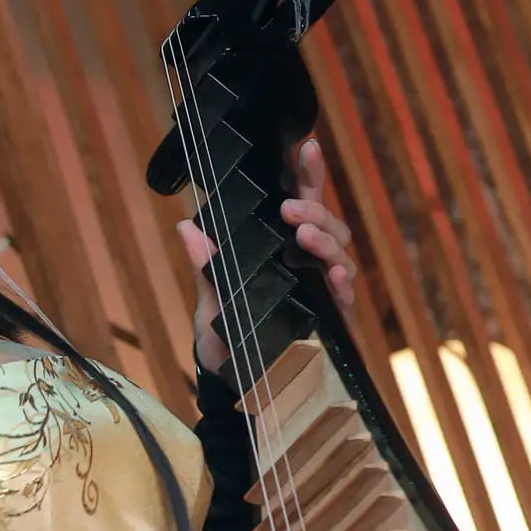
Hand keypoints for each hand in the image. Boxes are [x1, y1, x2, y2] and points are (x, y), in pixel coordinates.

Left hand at [177, 136, 358, 374]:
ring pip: (339, 252)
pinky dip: (341, 281)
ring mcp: (321, 289)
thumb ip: (205, 265)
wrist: (229, 385)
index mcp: (280, 248)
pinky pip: (344, 295)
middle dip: (314, 208)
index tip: (309, 145)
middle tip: (290, 209)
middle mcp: (306, 264)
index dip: (309, 173)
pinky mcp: (331, 319)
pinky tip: (334, 276)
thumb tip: (185, 228)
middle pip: (327, 223)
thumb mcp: (209, 300)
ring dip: (325, 237)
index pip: (301, 203)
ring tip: (304, 233)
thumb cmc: (224, 337)